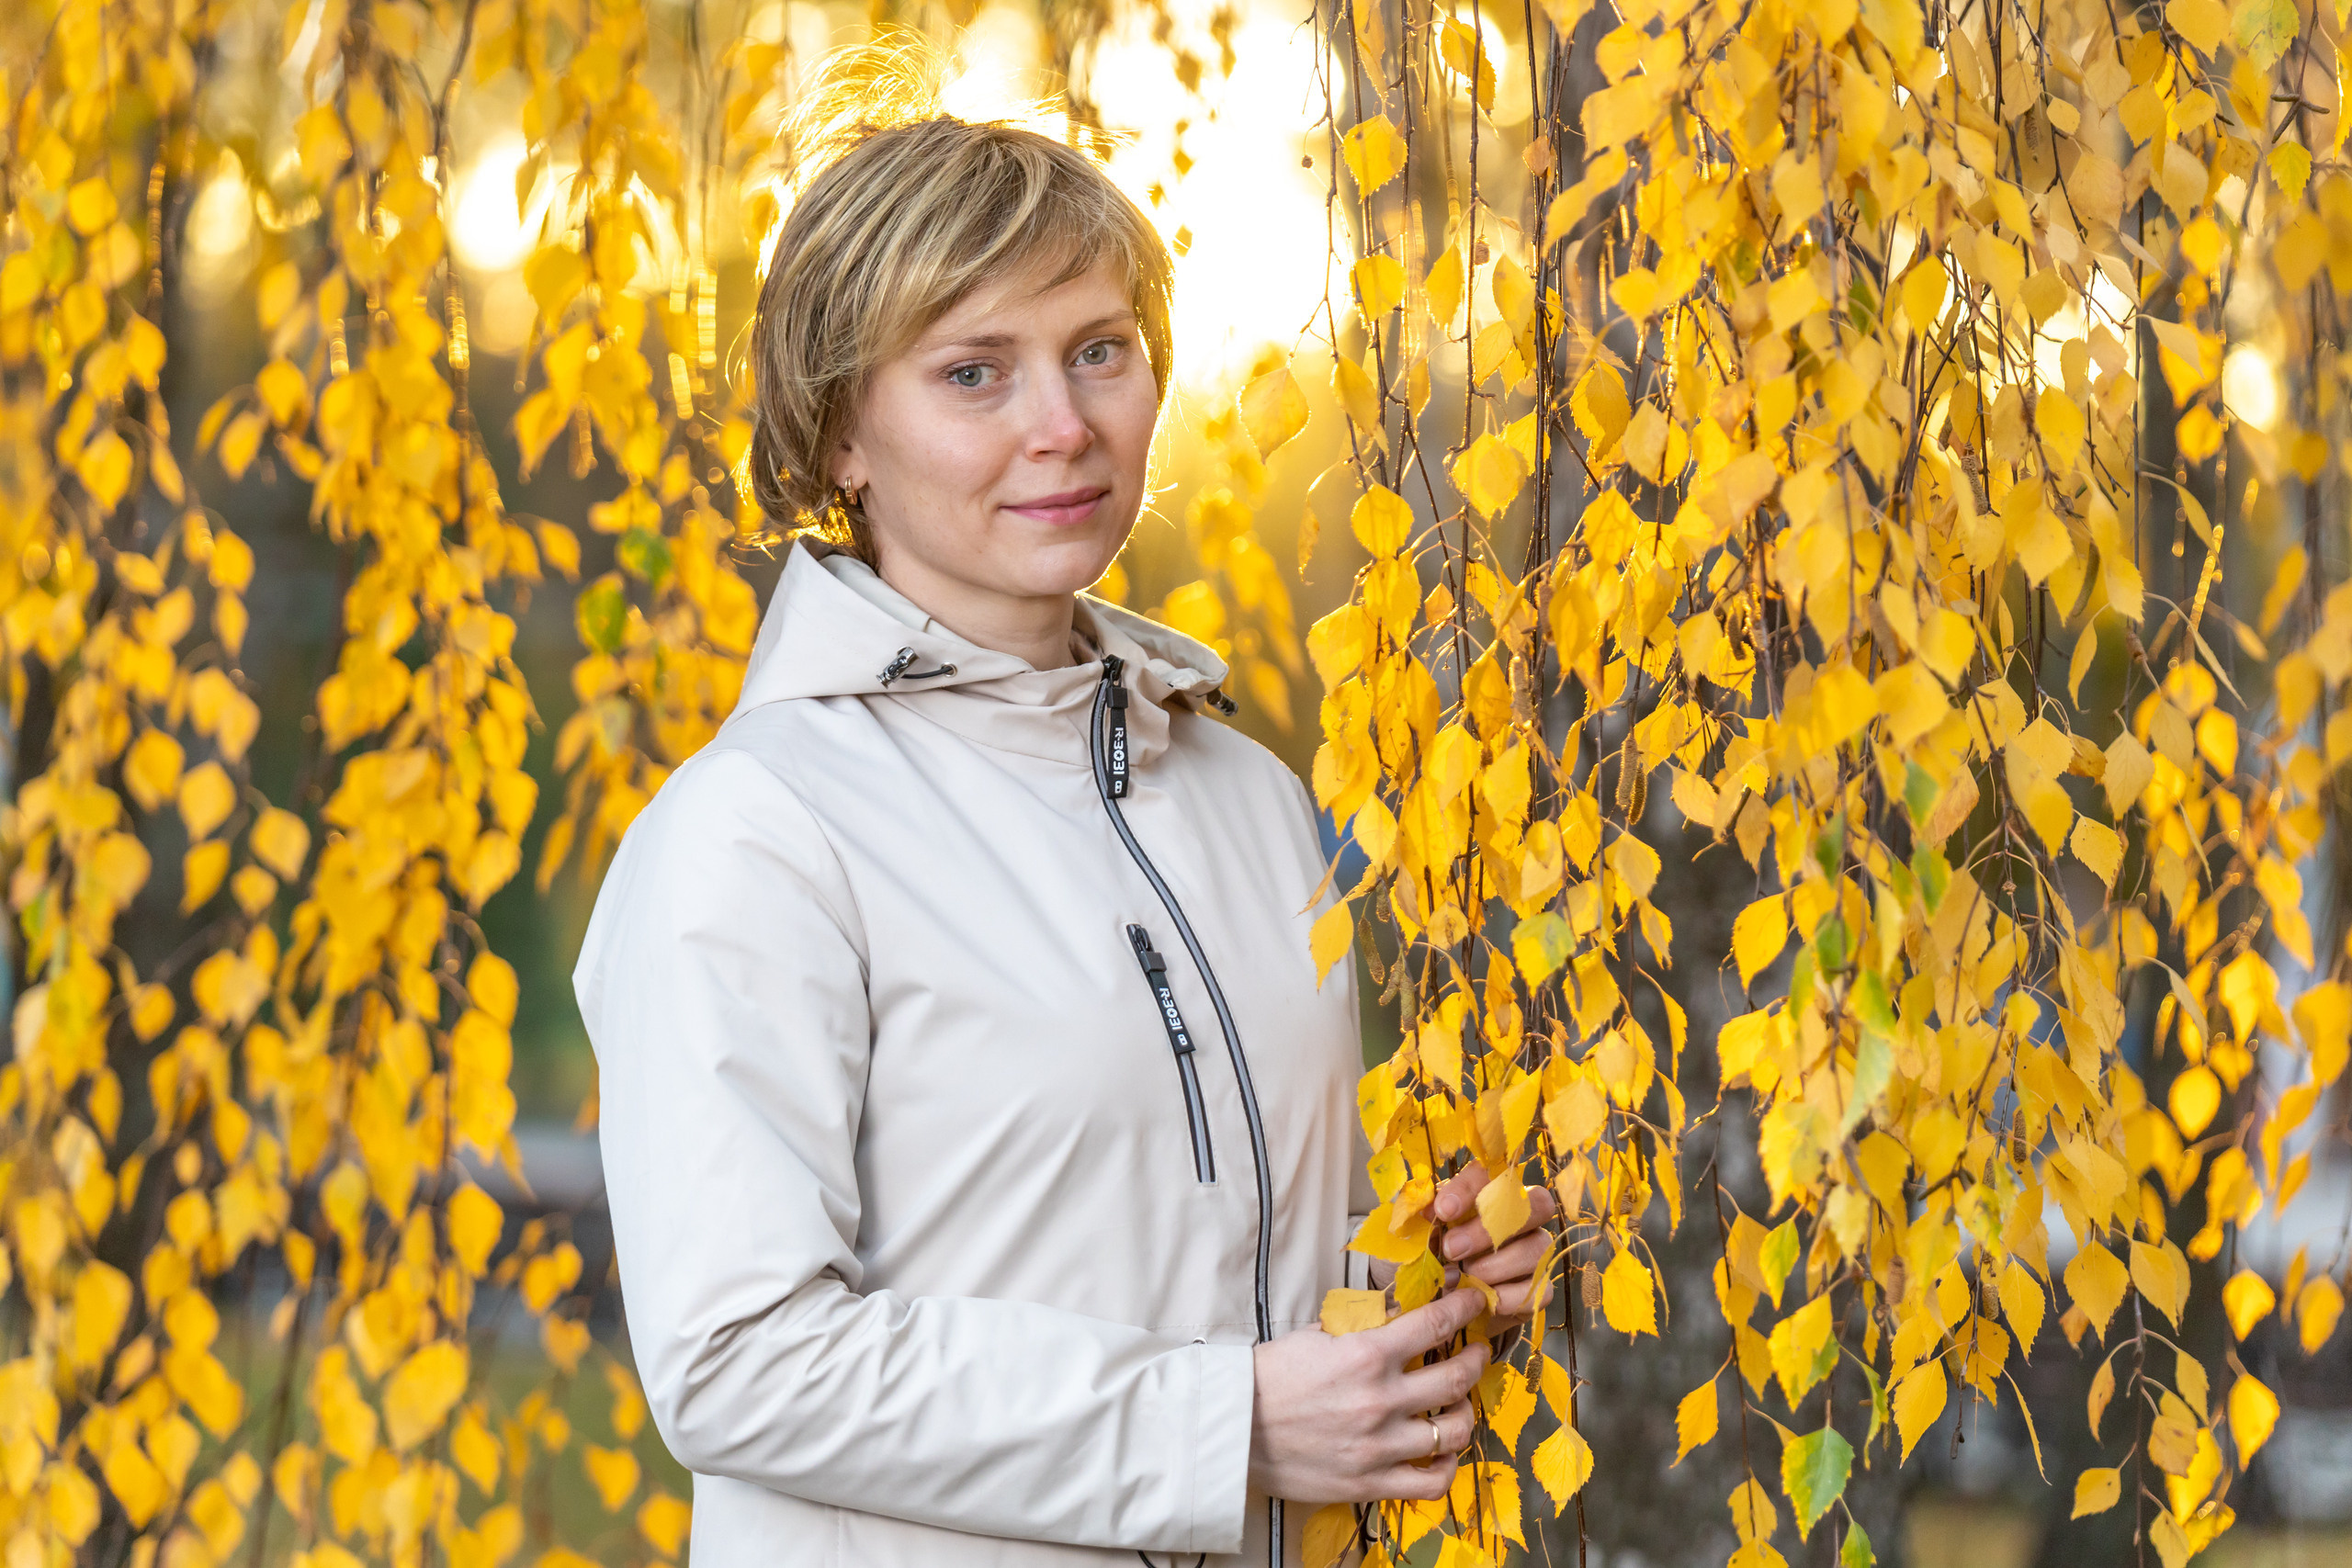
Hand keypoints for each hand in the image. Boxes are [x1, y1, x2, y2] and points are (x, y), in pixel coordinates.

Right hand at [1247, 1288, 1489, 1503]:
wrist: (1235, 1428)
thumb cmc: (1270, 1377)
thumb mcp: (1317, 1335)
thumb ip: (1363, 1325)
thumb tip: (1401, 1308)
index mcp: (1365, 1355)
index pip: (1435, 1324)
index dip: (1464, 1309)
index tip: (1476, 1303)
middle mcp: (1379, 1400)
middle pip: (1457, 1377)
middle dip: (1476, 1358)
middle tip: (1477, 1352)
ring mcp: (1378, 1445)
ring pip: (1454, 1431)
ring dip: (1465, 1412)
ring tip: (1460, 1405)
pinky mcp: (1370, 1482)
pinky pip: (1431, 1483)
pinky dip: (1447, 1467)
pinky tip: (1443, 1453)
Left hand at [1429, 1161, 1558, 1322]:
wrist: (1436, 1306)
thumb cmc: (1427, 1260)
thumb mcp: (1416, 1236)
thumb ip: (1421, 1218)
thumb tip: (1429, 1209)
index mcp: (1487, 1193)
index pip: (1490, 1174)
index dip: (1468, 1189)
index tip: (1442, 1211)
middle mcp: (1521, 1217)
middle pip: (1535, 1204)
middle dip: (1489, 1227)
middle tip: (1453, 1249)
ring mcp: (1535, 1251)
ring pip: (1537, 1248)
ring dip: (1497, 1265)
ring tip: (1464, 1277)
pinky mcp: (1539, 1288)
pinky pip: (1539, 1289)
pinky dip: (1510, 1296)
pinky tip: (1485, 1300)